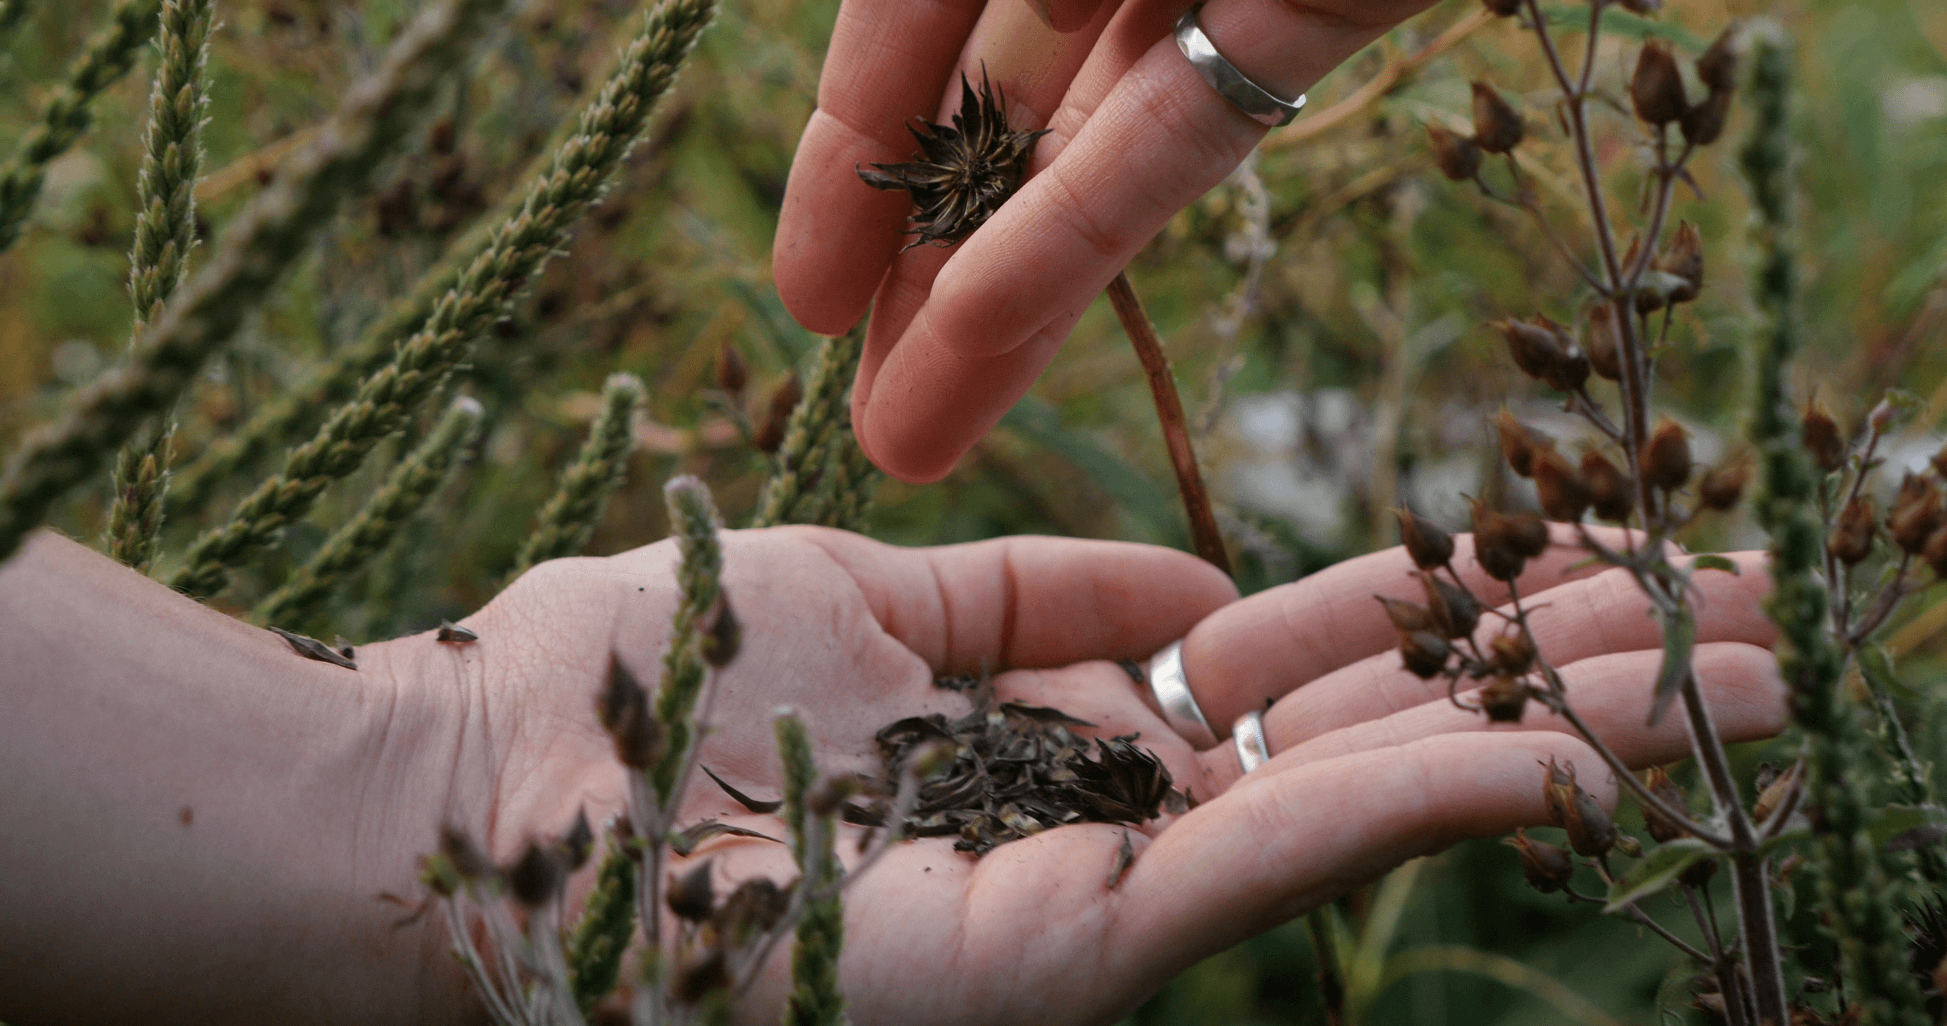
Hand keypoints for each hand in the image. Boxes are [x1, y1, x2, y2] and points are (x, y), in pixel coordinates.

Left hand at [457, 523, 1781, 1024]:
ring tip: (1754, 676)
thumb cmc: (635, 690)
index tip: (1589, 552)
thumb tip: (1183, 586)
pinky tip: (1559, 750)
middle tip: (1762, 615)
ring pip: (1371, 804)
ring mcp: (1100, 901)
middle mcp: (1110, 826)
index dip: (1458, 611)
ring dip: (1565, 734)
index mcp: (1066, 740)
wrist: (473, 805)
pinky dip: (1416, 807)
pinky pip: (1269, 862)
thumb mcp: (864, 603)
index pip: (1307, 666)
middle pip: (1383, 730)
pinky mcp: (1064, 954)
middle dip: (1574, 672)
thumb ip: (1027, 599)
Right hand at [774, 0, 1446, 482]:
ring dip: (998, 295)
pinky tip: (991, 333)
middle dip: (920, 265)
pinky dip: (1091, 220)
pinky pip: (1191, 116)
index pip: (909, 11)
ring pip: (1087, 140)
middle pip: (995, 101)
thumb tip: (880, 69)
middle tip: (860, 408)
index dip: (850, 156)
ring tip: (912, 438)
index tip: (807, 301)